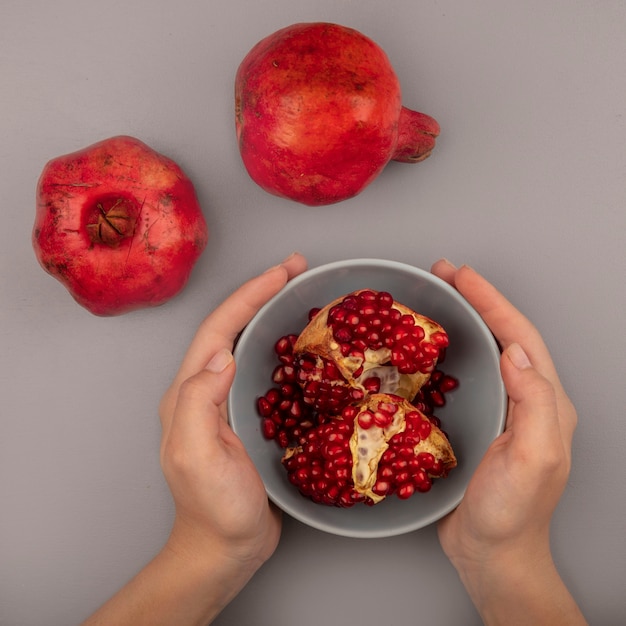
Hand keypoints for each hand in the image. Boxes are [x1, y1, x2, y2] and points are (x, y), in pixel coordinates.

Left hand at [159, 252, 307, 567]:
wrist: (226, 547)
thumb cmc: (213, 508)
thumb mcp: (197, 456)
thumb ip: (198, 403)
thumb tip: (223, 354)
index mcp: (189, 392)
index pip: (218, 329)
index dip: (249, 295)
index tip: (282, 272)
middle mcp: (206, 389)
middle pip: (232, 327)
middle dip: (262, 292)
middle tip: (297, 269)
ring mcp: (228, 401)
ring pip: (249, 343)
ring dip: (273, 313)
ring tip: (302, 293)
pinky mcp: (250, 416)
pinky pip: (266, 369)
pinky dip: (284, 347)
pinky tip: (305, 344)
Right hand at [431, 260, 584, 624]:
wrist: (493, 554)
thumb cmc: (512, 513)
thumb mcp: (534, 458)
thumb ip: (534, 403)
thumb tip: (517, 352)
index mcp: (544, 402)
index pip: (520, 337)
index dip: (492, 301)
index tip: (461, 276)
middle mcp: (526, 400)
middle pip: (503, 335)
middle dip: (476, 300)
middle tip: (442, 274)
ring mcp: (501, 411)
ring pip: (483, 352)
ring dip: (460, 320)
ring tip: (433, 298)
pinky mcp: (477, 423)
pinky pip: (463, 377)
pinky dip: (446, 352)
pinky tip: (423, 349)